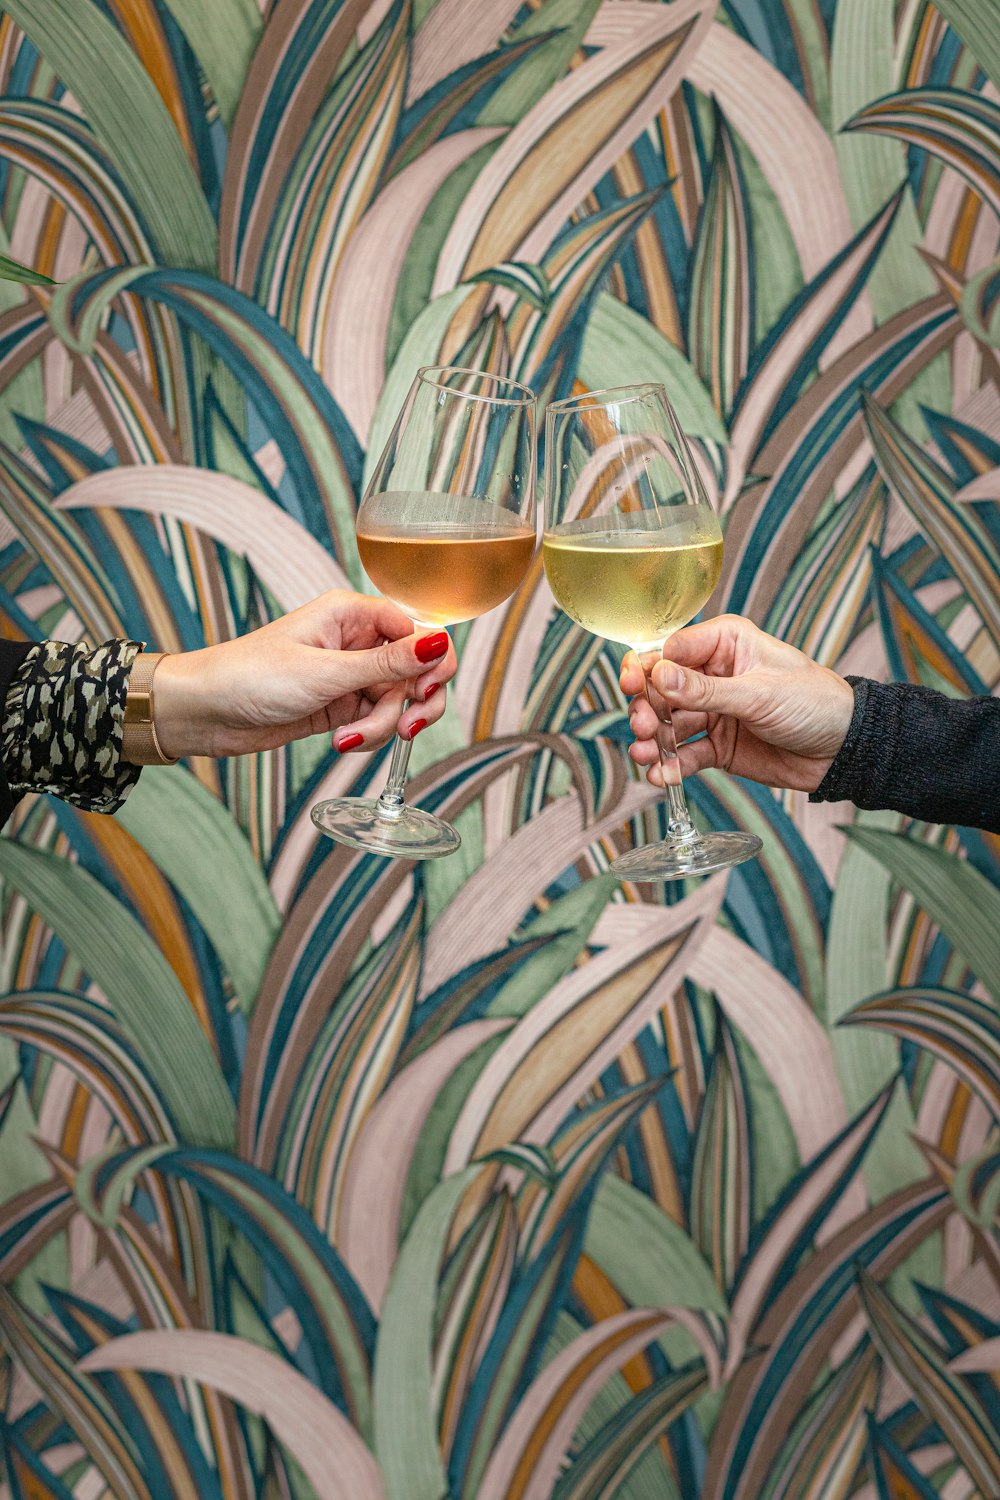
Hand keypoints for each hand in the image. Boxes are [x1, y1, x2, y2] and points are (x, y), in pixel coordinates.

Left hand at [148, 591, 455, 760]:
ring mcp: (350, 674)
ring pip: (398, 700)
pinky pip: (378, 720)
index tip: (424, 692)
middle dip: (416, 701)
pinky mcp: (341, 705)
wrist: (205, 712)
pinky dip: (368, 735)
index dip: (432, 661)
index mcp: (353, 614)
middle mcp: (357, 641)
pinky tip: (341, 740)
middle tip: (408, 726)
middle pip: (417, 668)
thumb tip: (439, 643)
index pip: (418, 628)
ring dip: (385, 725)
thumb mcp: (325, 672)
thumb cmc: (250, 676)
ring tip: (350, 738)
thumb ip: (387, 663)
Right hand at [620, 615, 854, 793]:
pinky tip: (661, 776)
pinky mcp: (717, 746)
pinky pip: (684, 754)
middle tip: (644, 727)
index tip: (632, 684)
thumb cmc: (815, 702)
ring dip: (653, 741)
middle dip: (647, 709)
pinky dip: (670, 766)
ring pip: (668, 724)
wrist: (845, 749)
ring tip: (646, 756)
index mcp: (725, 643)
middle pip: (661, 689)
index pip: (671, 650)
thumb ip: (705, 690)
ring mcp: (713, 712)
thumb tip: (659, 676)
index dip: (647, 667)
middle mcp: (713, 674)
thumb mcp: (759, 693)